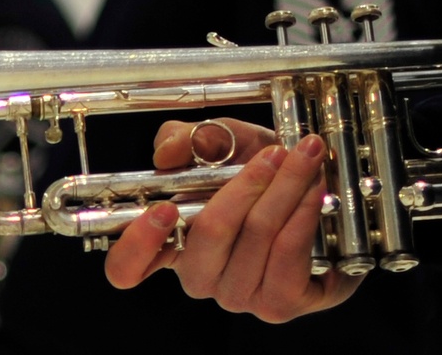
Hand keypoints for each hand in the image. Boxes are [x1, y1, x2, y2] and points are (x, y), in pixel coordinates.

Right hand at [104, 122, 364, 321]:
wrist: (314, 202)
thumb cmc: (258, 172)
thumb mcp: (221, 143)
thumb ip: (189, 138)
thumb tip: (167, 152)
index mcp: (168, 241)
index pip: (127, 266)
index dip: (137, 243)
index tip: (161, 209)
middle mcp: (197, 275)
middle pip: (210, 233)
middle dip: (247, 184)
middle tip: (275, 153)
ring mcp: (236, 295)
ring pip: (257, 236)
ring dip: (287, 190)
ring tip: (306, 158)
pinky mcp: (278, 304)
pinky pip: (288, 255)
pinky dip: (303, 215)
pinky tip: (314, 191)